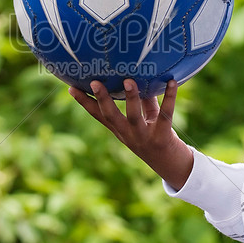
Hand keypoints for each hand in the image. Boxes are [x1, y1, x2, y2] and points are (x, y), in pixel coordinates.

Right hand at [68, 79, 193, 187]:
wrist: (172, 165)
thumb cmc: (156, 137)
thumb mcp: (145, 120)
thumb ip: (143, 101)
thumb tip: (141, 76)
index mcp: (120, 129)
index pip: (98, 115)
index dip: (84, 102)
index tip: (71, 88)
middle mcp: (128, 134)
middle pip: (111, 116)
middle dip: (103, 100)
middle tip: (95, 82)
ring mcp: (144, 136)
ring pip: (134, 116)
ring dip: (131, 98)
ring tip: (129, 81)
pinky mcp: (162, 137)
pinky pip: (165, 115)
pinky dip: (170, 97)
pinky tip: (172, 82)